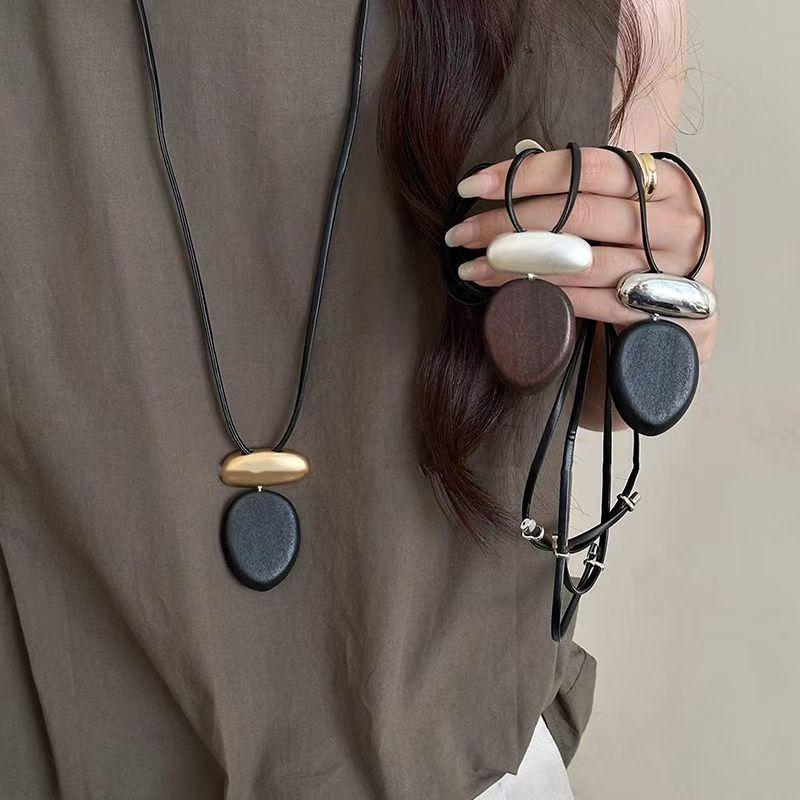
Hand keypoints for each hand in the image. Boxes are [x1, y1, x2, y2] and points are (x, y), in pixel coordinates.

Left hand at [444, 147, 717, 362]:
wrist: (685, 325)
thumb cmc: (641, 258)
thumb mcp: (623, 216)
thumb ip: (583, 189)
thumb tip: (516, 160)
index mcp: (667, 182)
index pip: (588, 166)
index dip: (525, 174)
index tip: (472, 185)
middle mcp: (676, 220)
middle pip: (577, 213)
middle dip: (508, 222)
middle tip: (461, 234)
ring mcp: (673, 268)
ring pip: (578, 260)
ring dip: (515, 265)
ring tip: (472, 268)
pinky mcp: (659, 311)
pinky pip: (590, 300)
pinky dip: (545, 295)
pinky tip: (508, 294)